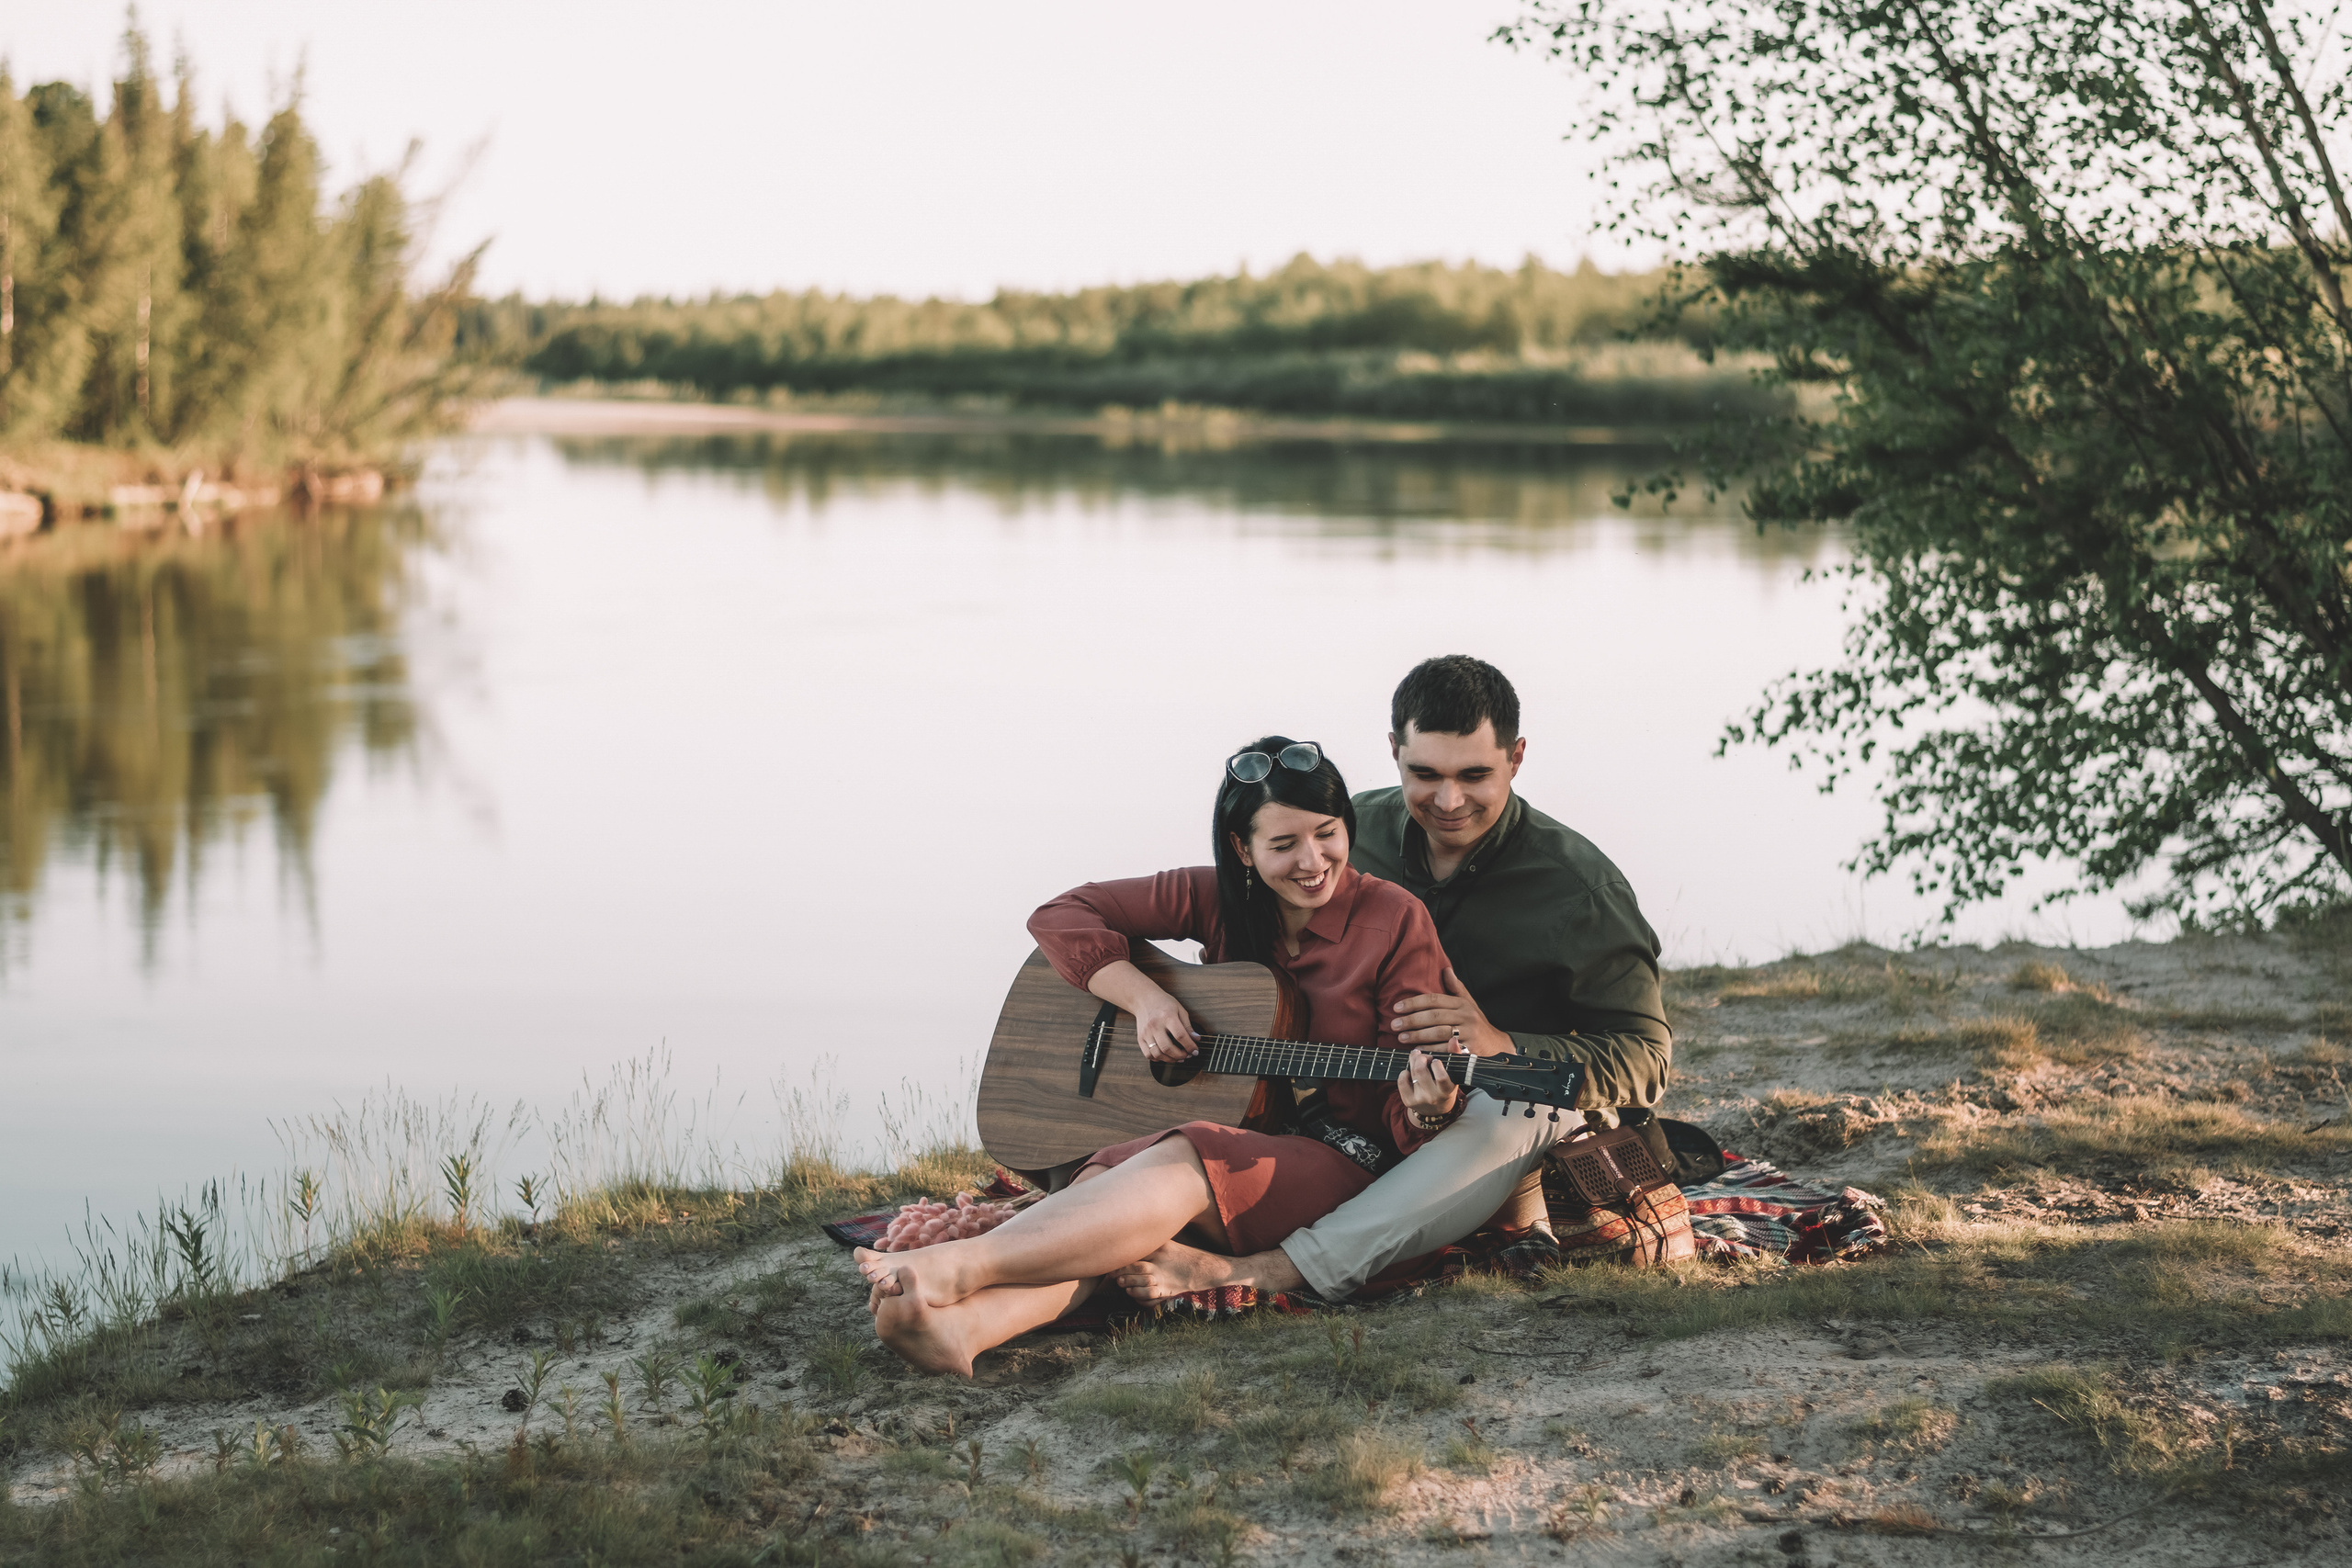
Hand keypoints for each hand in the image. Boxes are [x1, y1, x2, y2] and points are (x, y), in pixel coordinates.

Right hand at [1130, 989, 1200, 1062]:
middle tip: (1187, 1055)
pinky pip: (1148, 1054)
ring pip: (1157, 1053)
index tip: (1195, 1051)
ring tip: (1178, 1057)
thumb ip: (1188, 1026)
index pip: (1180, 1036)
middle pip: (1167, 1047)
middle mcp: (1155, 1025)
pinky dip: (1157, 1059)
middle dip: (1180, 1055)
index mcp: (1167, 1016)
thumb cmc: (1163, 1002)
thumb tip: (1196, 1039)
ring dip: (1170, 1060)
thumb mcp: (1179, 1009)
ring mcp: (1146, 1033)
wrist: (1143, 998)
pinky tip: (1165, 1056)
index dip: (1190, 1046)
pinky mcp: (1140, 1038)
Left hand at [1390, 967, 1509, 1054]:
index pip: (1434, 999)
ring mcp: (1468, 1033)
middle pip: (1434, 1016)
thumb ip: (1456, 987)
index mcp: (1462, 1003)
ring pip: (1439, 1032)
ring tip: (1401, 1036)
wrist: (1496, 1044)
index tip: (1397, 1007)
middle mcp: (1465, 1016)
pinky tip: (1417, 1049)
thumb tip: (1445, 969)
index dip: (1414, 1003)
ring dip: (1418, 1034)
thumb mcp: (1469, 1003)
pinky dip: (1430, 1049)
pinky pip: (1446, 1049)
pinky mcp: (1468, 1049)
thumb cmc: (1476, 1022)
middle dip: (1412, 1019)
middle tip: (1394, 1024)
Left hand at [1395, 1048, 1460, 1115]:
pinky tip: (1409, 1072)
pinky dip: (1403, 1073)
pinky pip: (1402, 1081)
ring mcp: (1420, 1099)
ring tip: (1416, 1058)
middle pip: (1421, 1071)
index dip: (1436, 1064)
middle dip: (1420, 1058)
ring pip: (1411, 1073)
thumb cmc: (1445, 1086)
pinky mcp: (1409, 1101)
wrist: (1436, 1110)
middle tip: (1422, 1055)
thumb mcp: (1453, 1074)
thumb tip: (1454, 1039)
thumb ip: (1454, 1056)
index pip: (1442, 1077)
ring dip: (1412, 1061)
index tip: (1435, 1060)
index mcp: (1447, 1090)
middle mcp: (1434, 1096)